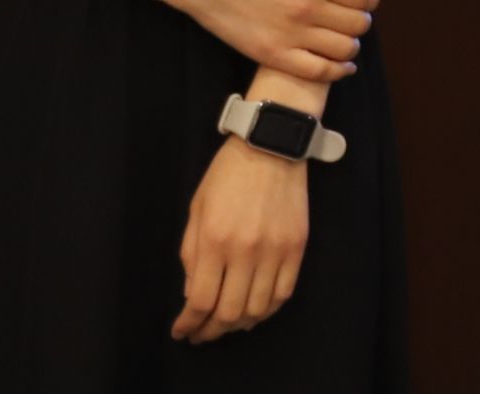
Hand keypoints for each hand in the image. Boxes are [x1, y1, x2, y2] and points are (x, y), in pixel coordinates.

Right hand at [159, 0, 375, 83]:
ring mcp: (290, 34)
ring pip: (343, 49)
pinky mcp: (273, 55)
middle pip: (357, 24)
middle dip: (363, 21)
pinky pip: (317, 72)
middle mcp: (307, 7)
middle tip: (356, 18)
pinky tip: (343, 67)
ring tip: (347, 40)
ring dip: (352, 46)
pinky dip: (337, 72)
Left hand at [172, 126, 309, 342]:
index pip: (200, 300)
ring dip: (238, 324)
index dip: (189, 324)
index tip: (182, 331)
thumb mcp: (197, 211)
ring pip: (258, 308)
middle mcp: (246, 250)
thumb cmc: (227, 175)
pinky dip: (267, 310)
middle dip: (210, 331)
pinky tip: (254, 312)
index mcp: (215, 240)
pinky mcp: (297, 246)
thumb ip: (191, 255)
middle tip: (201, 334)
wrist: (271, 146)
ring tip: (226, 325)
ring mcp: (276, 250)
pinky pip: (284, 292)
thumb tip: (193, 294)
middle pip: (229, 312)